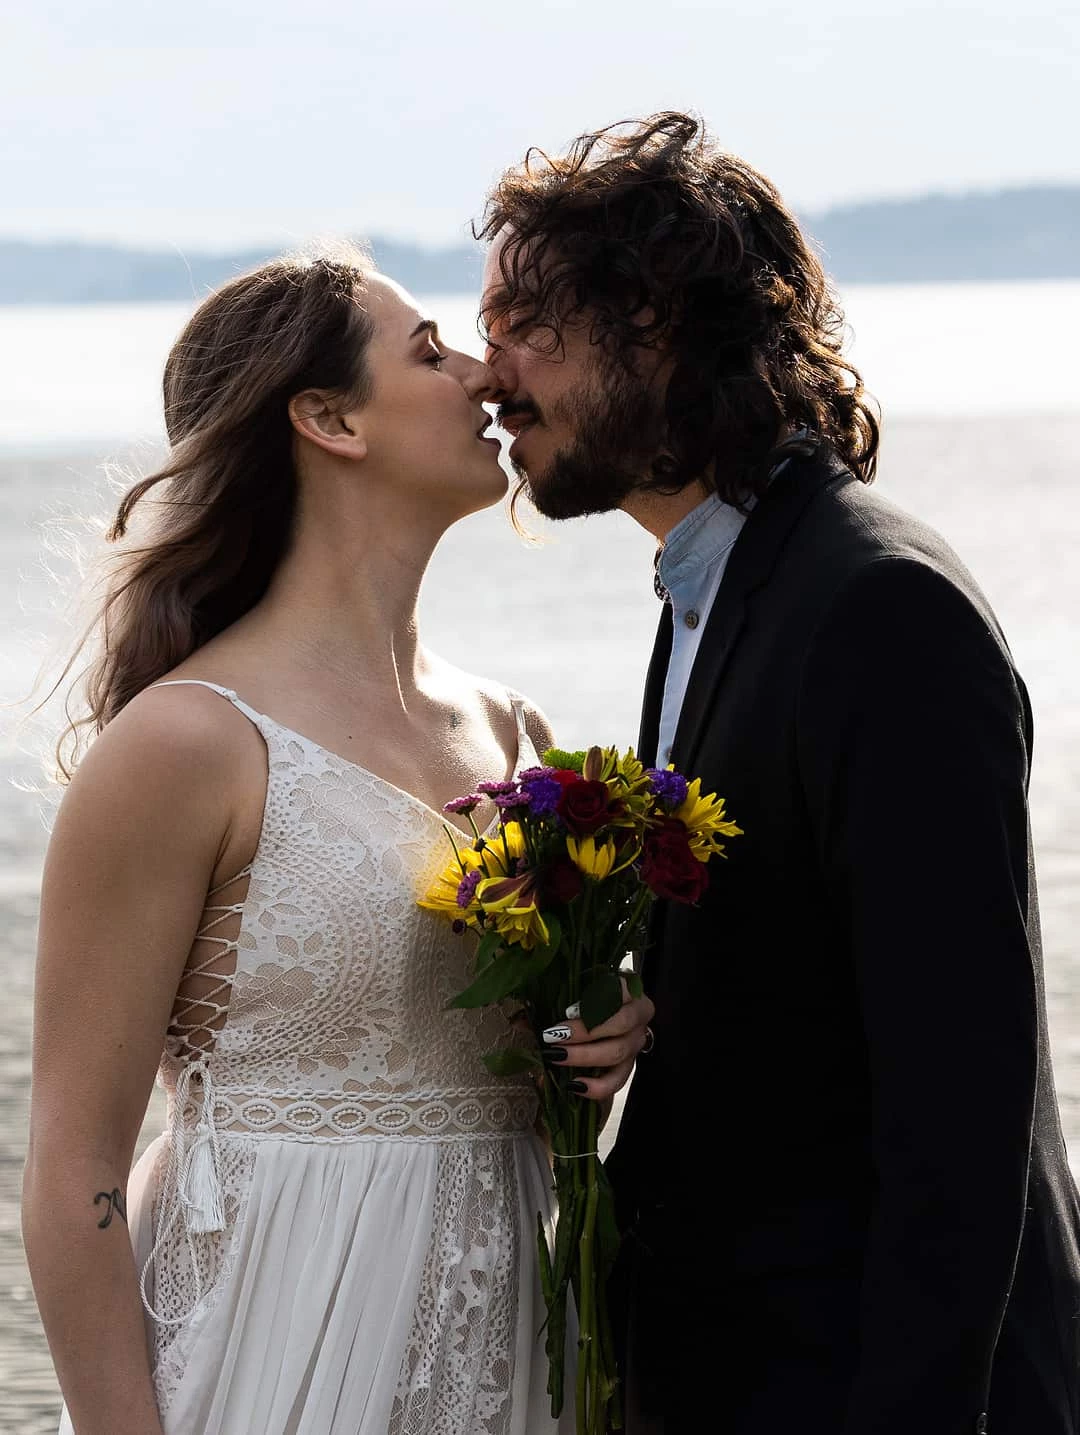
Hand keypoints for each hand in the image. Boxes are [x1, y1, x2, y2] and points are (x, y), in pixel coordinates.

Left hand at [541, 976, 655, 1101]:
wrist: (611, 1017)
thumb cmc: (590, 1000)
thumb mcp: (574, 993)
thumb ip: (551, 1001)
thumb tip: (518, 1021)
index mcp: (629, 990)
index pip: (621, 990)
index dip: (595, 1002)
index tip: (567, 1011)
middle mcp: (639, 1016)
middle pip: (618, 1024)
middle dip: (583, 1032)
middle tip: (552, 1036)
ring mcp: (636, 1043)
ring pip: (617, 1053)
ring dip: (584, 1056)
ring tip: (555, 1057)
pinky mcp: (629, 1066)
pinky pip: (618, 1081)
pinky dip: (597, 1087)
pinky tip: (574, 1086)